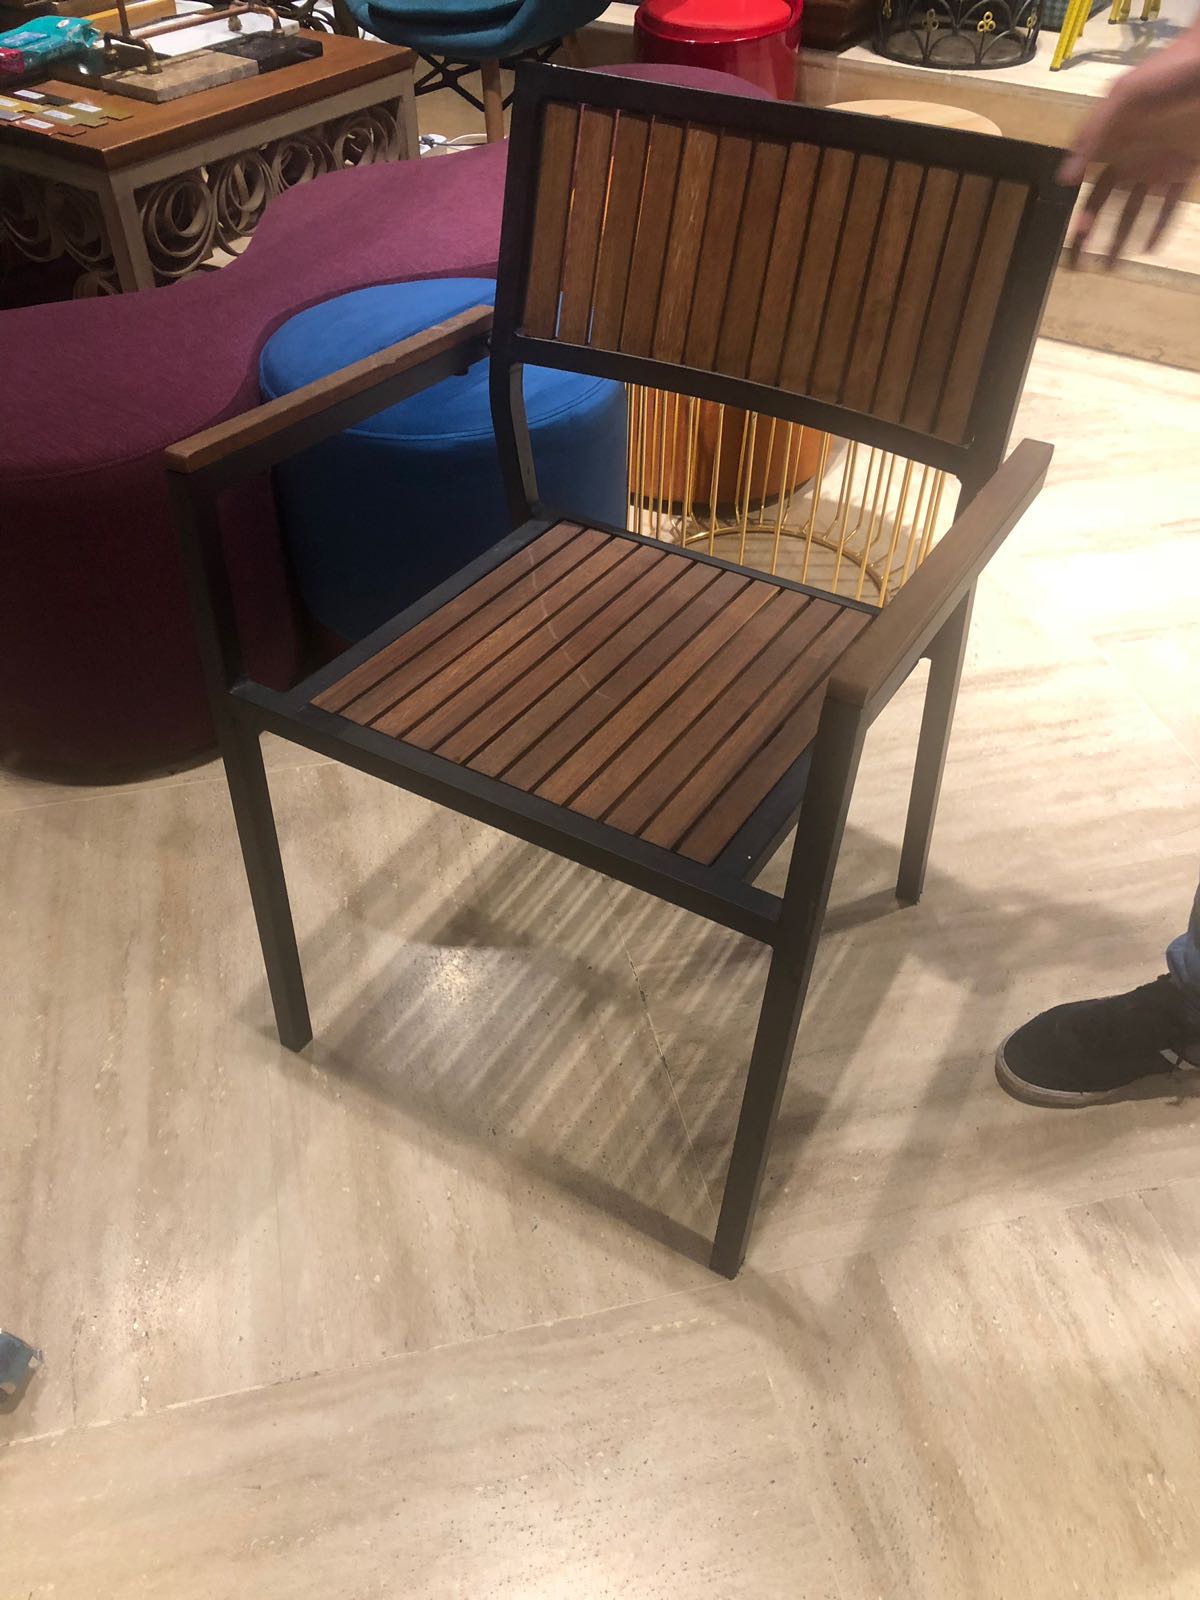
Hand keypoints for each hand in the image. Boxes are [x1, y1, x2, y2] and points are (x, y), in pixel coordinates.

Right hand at [1060, 19, 1199, 264]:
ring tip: (1110, 266)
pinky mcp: (1185, 169)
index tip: (1068, 241)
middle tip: (1079, 265)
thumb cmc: (1165, 74)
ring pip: (1134, 212)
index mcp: (1112, 145)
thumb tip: (1065, 179)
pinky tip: (1148, 248)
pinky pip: (1170, 206)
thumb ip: (1093, 134)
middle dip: (1091, 237)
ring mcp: (1159, 166)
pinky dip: (1159, 227)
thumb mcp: (1123, 97)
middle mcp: (1131, 160)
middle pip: (1105, 207)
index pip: (1088, 188)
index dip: (1078, 215)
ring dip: (1121, 239)